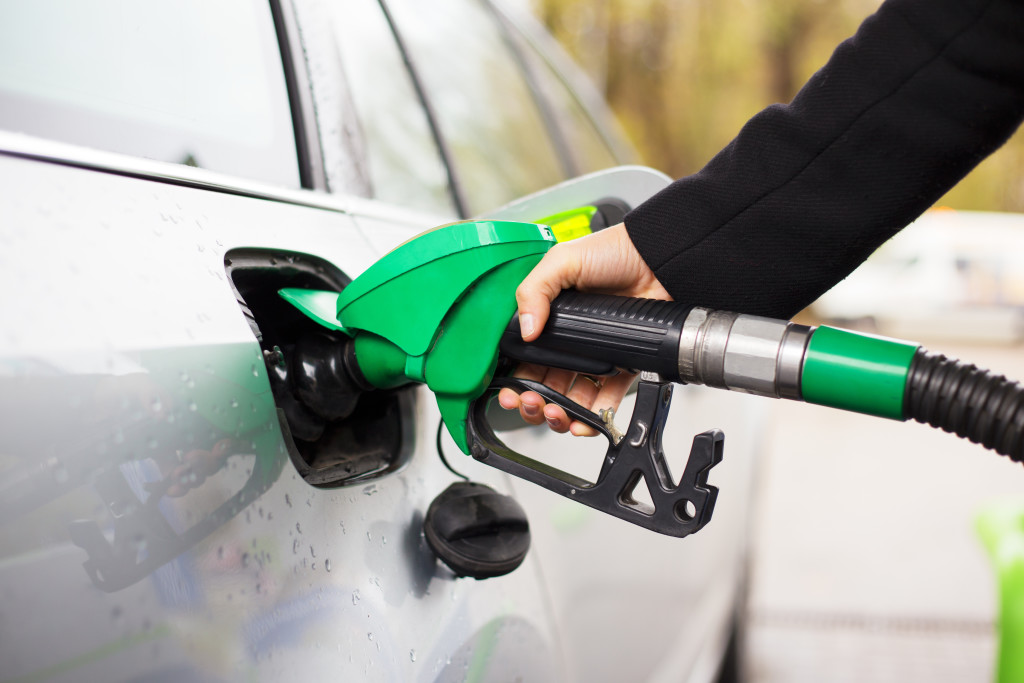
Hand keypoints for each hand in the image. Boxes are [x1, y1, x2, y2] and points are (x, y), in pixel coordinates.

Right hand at [497, 223, 670, 434]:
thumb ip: (535, 290)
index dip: (514, 380)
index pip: (524, 358)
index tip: (510, 395)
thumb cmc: (613, 252)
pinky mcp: (621, 364)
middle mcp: (568, 339)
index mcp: (548, 318)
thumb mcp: (563, 260)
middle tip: (532, 405)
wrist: (658, 259)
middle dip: (533, 402)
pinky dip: (593, 415)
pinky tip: (584, 421)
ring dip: (559, 413)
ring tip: (557, 414)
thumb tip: (526, 330)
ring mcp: (594, 354)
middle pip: (543, 384)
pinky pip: (604, 397)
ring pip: (570, 396)